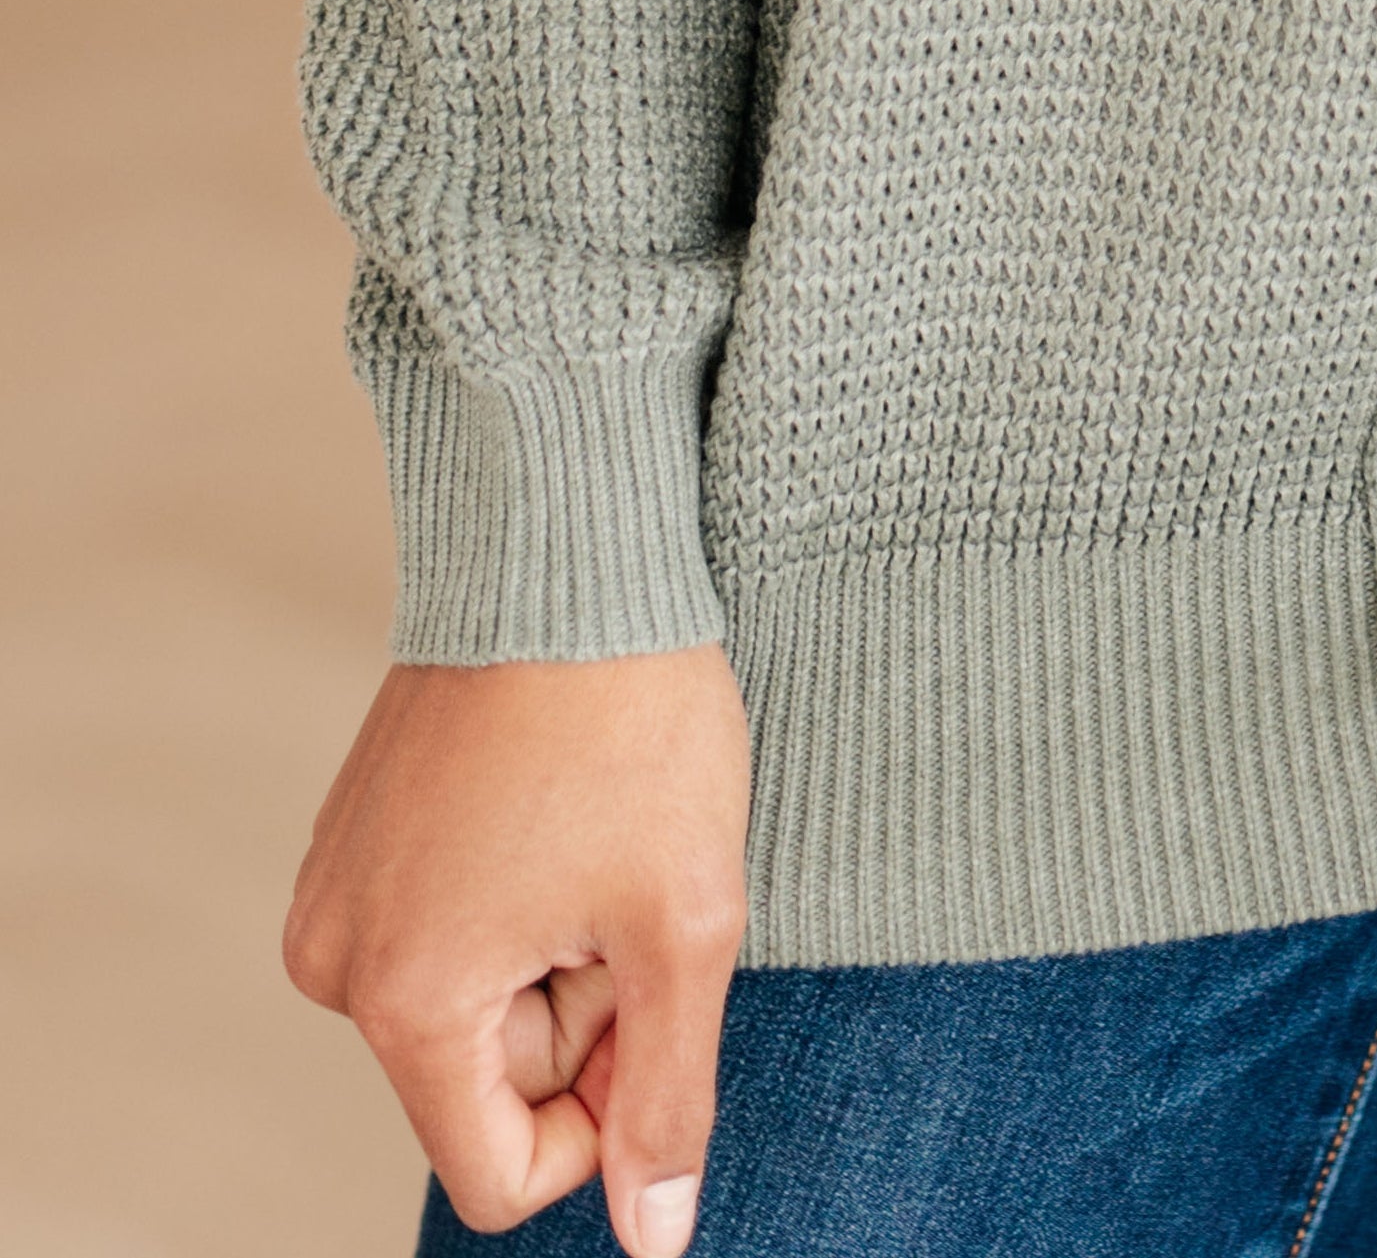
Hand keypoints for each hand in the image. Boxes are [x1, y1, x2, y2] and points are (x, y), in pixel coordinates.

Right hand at [284, 648, 750, 1248]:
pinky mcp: (353, 836)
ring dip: (558, 945)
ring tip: (595, 827)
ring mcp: (337, 892)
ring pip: (478, 1003)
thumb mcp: (685, 921)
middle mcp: (338, 963)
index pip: (499, 1172)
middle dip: (585, 1008)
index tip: (654, 996)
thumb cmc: (633, 721)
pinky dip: (521, 890)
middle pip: (492, 1083)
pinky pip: (450, 928)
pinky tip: (558, 800)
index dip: (602, 1117)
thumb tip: (653, 1241)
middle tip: (630, 878)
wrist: (570, 542)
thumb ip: (669, 1097)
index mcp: (407, 1003)